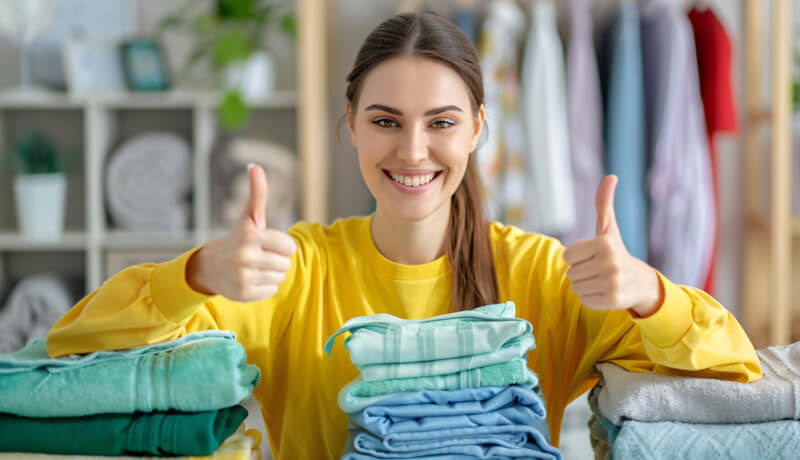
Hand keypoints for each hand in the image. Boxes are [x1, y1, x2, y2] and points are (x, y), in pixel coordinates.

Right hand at [187, 164, 296, 301]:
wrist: (210, 266)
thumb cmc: (237, 239)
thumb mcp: (249, 217)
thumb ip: (257, 193)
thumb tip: (255, 166)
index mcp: (251, 236)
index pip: (290, 246)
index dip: (282, 245)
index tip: (268, 243)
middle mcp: (246, 257)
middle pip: (286, 264)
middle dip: (276, 260)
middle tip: (259, 256)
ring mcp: (244, 276)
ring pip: (280, 277)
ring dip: (271, 273)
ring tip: (254, 267)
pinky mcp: (244, 293)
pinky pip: (272, 290)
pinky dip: (264, 287)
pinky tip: (250, 279)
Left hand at [562, 175, 662, 316]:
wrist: (640, 282)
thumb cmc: (617, 252)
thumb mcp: (609, 228)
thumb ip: (604, 203)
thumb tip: (611, 176)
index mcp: (604, 243)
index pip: (567, 256)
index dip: (576, 257)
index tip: (592, 255)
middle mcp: (610, 263)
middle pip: (570, 273)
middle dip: (581, 271)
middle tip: (599, 269)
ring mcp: (612, 283)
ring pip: (575, 287)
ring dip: (585, 285)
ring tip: (601, 279)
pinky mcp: (612, 301)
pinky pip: (584, 300)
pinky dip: (591, 298)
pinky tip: (606, 291)